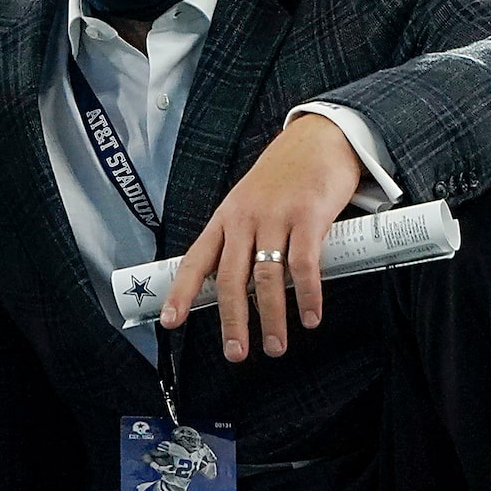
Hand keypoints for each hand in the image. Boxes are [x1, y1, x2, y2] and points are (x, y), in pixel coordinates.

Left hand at [160, 112, 363, 360]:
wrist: (319, 138)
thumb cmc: (284, 177)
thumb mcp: (250, 204)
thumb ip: (243, 239)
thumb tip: (237, 284)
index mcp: (225, 219)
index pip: (196, 260)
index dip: (181, 293)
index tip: (171, 322)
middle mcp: (244, 219)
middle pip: (231, 279)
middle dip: (232, 321)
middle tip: (236, 353)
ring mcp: (276, 217)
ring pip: (268, 278)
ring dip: (271, 318)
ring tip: (275, 347)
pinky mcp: (309, 216)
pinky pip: (305, 264)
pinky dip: (308, 295)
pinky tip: (309, 318)